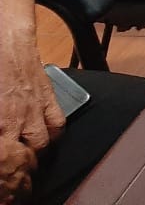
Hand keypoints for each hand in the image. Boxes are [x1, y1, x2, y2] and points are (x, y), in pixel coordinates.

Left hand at [0, 40, 63, 200]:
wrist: (7, 42)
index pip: (4, 159)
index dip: (5, 174)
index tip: (4, 183)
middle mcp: (16, 121)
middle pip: (23, 158)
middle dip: (20, 173)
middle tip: (16, 179)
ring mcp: (35, 110)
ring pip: (42, 145)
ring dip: (35, 156)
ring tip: (29, 162)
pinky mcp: (49, 98)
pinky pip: (58, 124)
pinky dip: (53, 135)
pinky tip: (45, 138)